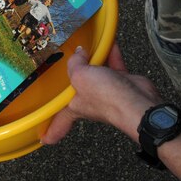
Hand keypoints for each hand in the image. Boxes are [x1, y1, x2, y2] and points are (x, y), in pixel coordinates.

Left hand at [41, 43, 160, 144]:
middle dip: (73, 77)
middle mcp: (90, 100)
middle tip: (63, 64)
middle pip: (77, 88)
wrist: (137, 101)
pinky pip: (114, 64)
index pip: (59, 120)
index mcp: (75, 106)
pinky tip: (108, 42)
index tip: (43, 139)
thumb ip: (75, 63)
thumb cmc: (107, 97)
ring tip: (85, 44)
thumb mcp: (80, 77)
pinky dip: (111, 53)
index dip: (50, 130)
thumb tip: (79, 52)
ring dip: (93, 59)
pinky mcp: (122, 82)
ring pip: (96, 73)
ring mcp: (106, 91)